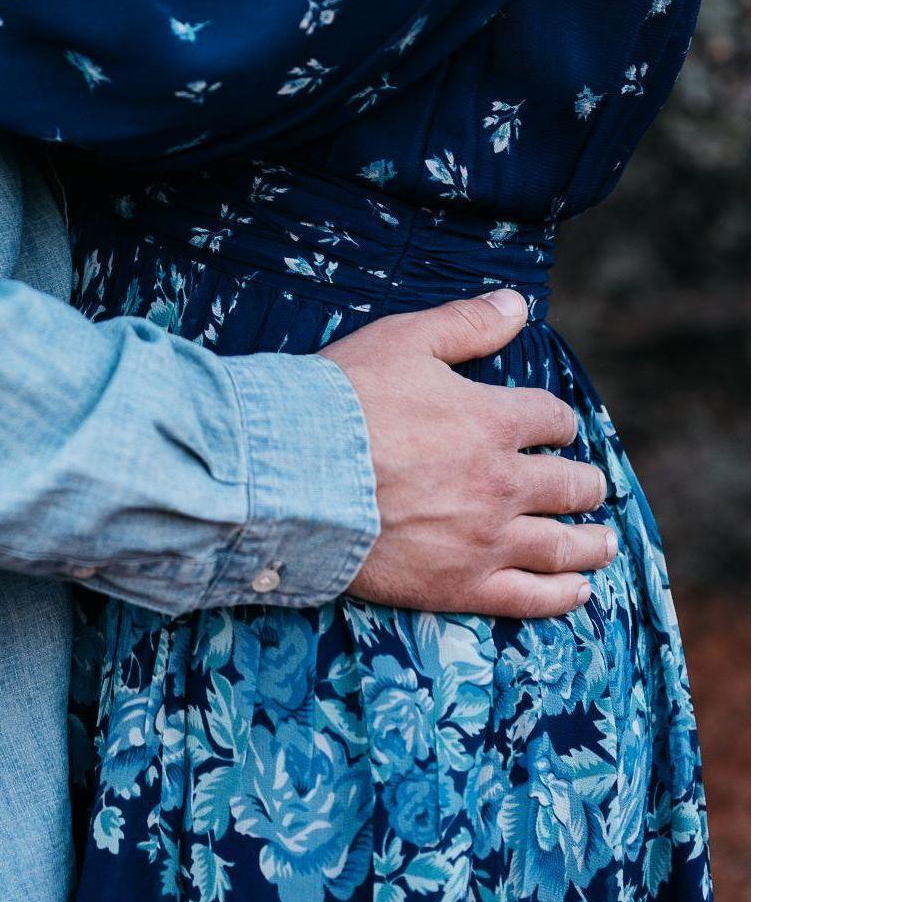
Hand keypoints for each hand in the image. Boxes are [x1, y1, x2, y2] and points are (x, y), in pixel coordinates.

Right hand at [321, 288, 616, 618]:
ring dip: (591, 544)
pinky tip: (578, 592)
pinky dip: (560, 596)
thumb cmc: (345, 401)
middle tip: (589, 487)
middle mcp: (502, 483)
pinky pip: (529, 598)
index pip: (551, 418)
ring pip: (561, 546)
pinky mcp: (461, 584)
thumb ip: (466, 323)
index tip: (555, 427)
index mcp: (492, 421)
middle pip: (569, 485)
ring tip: (604, 543)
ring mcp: (486, 539)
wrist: (296, 474)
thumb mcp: (405, 340)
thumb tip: (518, 304)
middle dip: (585, 484)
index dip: (557, 421)